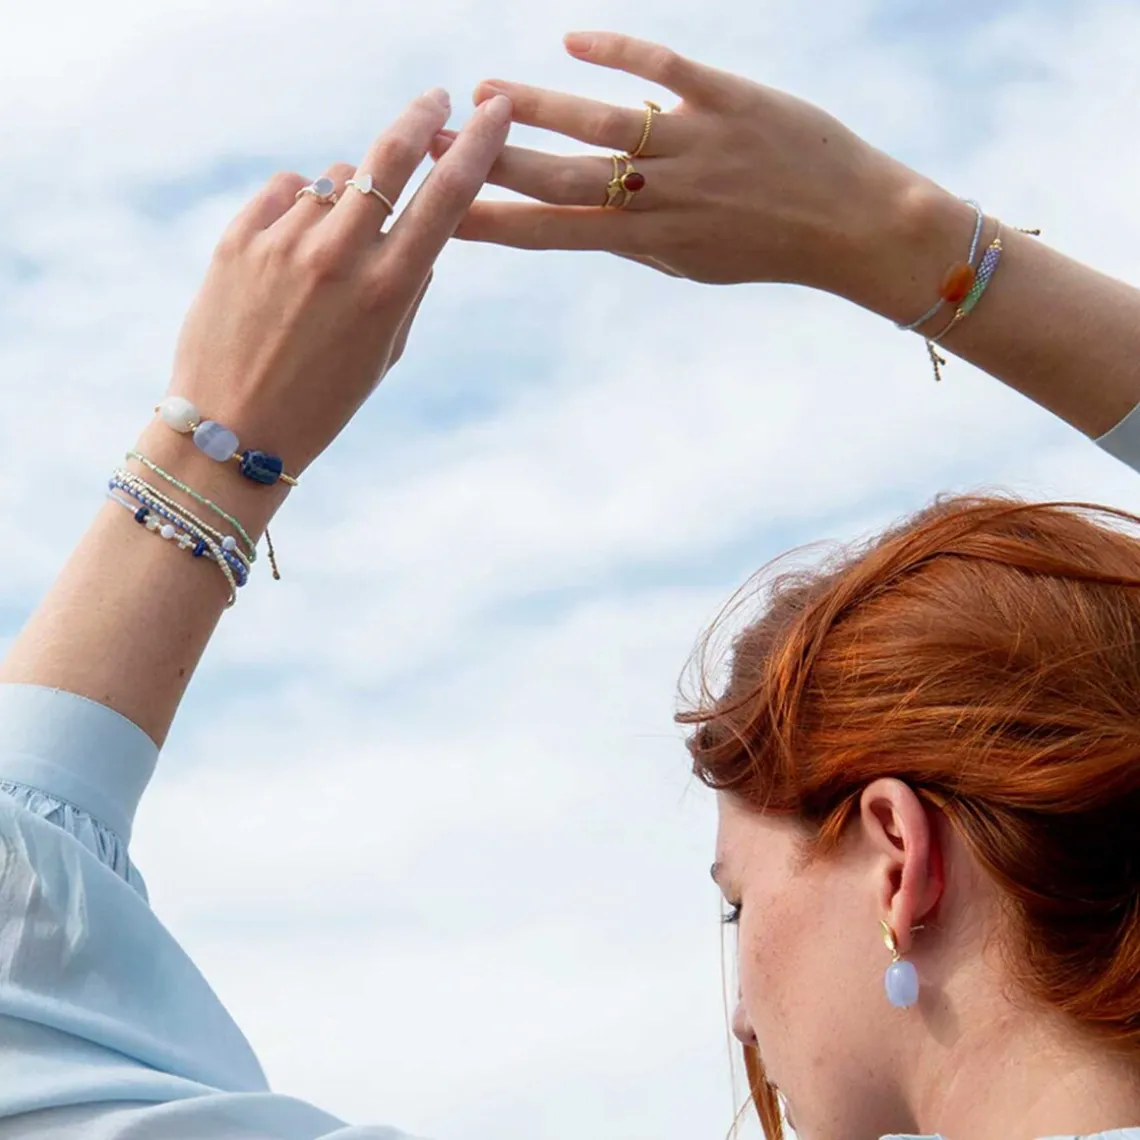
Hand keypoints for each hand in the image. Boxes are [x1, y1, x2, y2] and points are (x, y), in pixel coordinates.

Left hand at [167, 88, 512, 476]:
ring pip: (334, 180)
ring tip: (327, 254)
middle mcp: (339, 256)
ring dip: (346, 198)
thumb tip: (424, 231)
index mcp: (387, 291)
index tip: (495, 111)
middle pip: (391, 154)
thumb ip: (411, 287)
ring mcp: (284, 242)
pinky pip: (286, 190)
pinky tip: (293, 246)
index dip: (478, 144)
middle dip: (421, 116)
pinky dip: (300, 205)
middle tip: (437, 99)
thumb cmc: (322, 401)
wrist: (232, 429)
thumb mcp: (386, 353)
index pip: (447, 196)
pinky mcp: (238, 238)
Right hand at [431, 32, 938, 296]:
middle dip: (492, 164)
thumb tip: (579, 219)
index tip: (445, 216)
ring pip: (599, 123)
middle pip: (559, 179)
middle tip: (438, 145)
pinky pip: (664, 69)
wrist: (854, 227)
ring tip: (484, 93)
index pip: (555, 233)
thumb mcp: (692, 260)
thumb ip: (634, 238)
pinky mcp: (730, 101)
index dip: (495, 224)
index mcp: (649, 240)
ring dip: (535, 108)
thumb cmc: (767, 249)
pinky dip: (618, 49)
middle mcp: (662, 197)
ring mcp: (695, 147)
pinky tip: (572, 37)